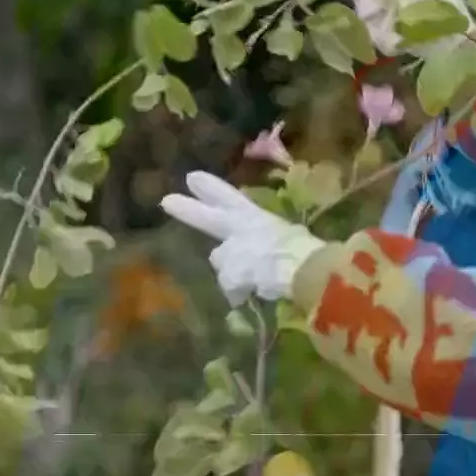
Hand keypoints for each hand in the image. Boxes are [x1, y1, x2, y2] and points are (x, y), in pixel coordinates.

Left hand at [160, 172, 322, 305]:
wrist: (303, 268)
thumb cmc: (307, 249)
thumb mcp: (292, 236)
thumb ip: (275, 239)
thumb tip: (277, 250)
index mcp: (257, 217)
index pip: (230, 198)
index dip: (211, 189)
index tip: (191, 178)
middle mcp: (238, 231)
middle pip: (208, 220)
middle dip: (188, 210)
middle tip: (167, 201)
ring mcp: (230, 253)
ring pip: (221, 262)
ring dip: (230, 270)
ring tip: (252, 279)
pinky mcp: (229, 277)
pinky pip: (233, 291)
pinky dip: (242, 295)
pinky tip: (255, 298)